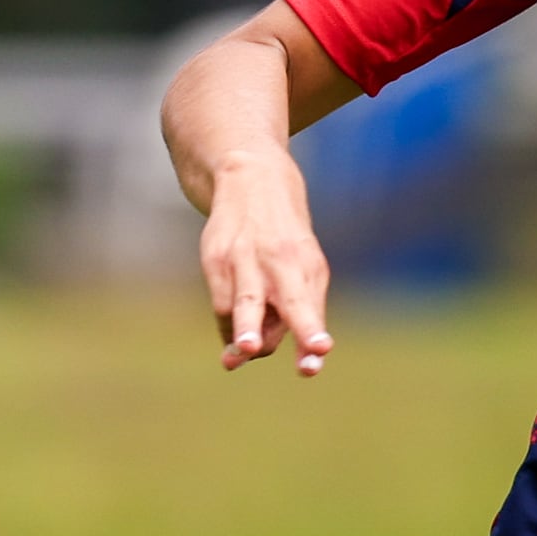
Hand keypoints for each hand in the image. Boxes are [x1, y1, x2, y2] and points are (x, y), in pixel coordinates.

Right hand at [203, 152, 335, 375]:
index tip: (321, 348)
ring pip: (244, 303)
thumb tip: (260, 355)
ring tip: (239, 354)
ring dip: (242, 331)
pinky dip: (228, 327)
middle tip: (263, 348)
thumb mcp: (304, 266)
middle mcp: (281, 264)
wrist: (252, 180)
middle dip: (281, 326)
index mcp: (308, 267)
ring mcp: (246, 260)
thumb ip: (294, 310)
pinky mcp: (215, 257)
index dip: (313, 331)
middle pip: (285, 301)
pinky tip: (233, 339)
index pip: (310, 308)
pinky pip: (222, 303)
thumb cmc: (285, 240)